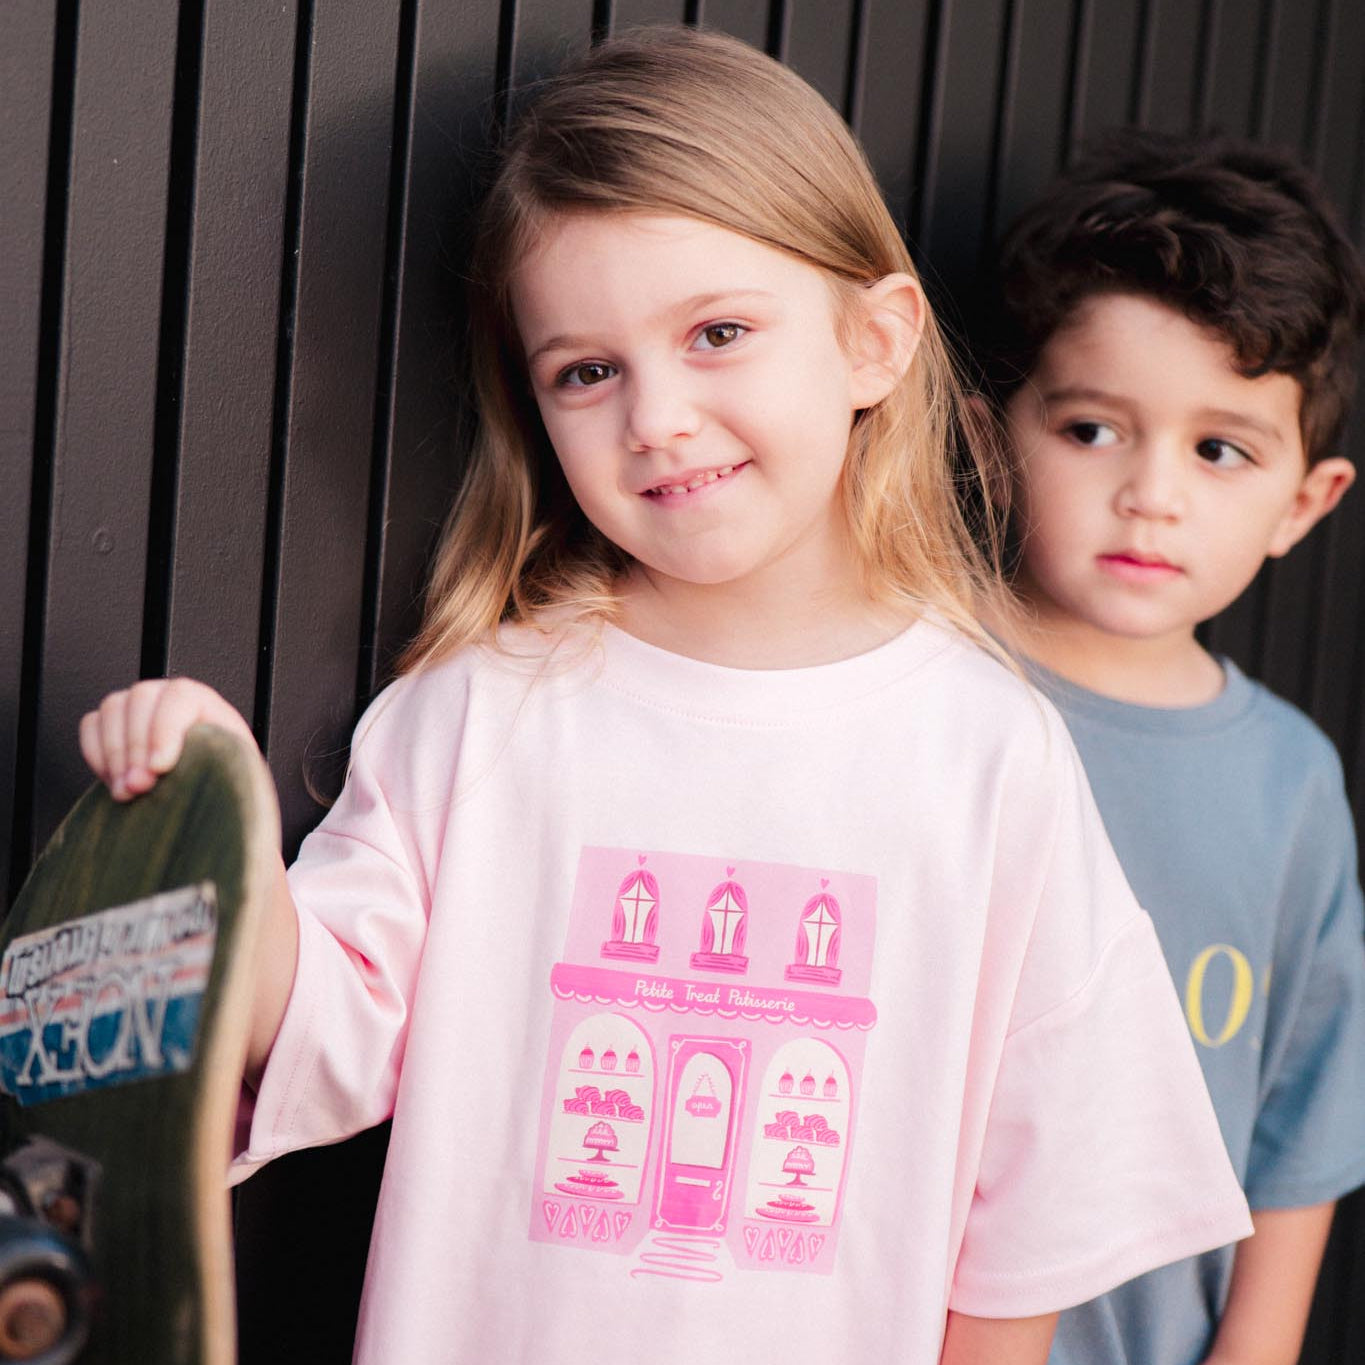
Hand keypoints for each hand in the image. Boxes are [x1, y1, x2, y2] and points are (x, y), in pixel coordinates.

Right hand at [79, 678, 256, 800]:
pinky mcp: (110, 721)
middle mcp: (166, 695)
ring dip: (115, 755)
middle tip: (139, 787)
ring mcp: (136, 704)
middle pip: (140, 700)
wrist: (202, 787)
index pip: (180, 697)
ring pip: (112, 711)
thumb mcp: (232, 770)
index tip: (160, 768)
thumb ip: (219, 764)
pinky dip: (97, 755)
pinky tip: (113, 781)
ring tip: (127, 791)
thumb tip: (195, 774)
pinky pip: (91, 726)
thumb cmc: (221, 776)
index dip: (166, 731)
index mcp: (202, 700)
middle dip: (136, 749)